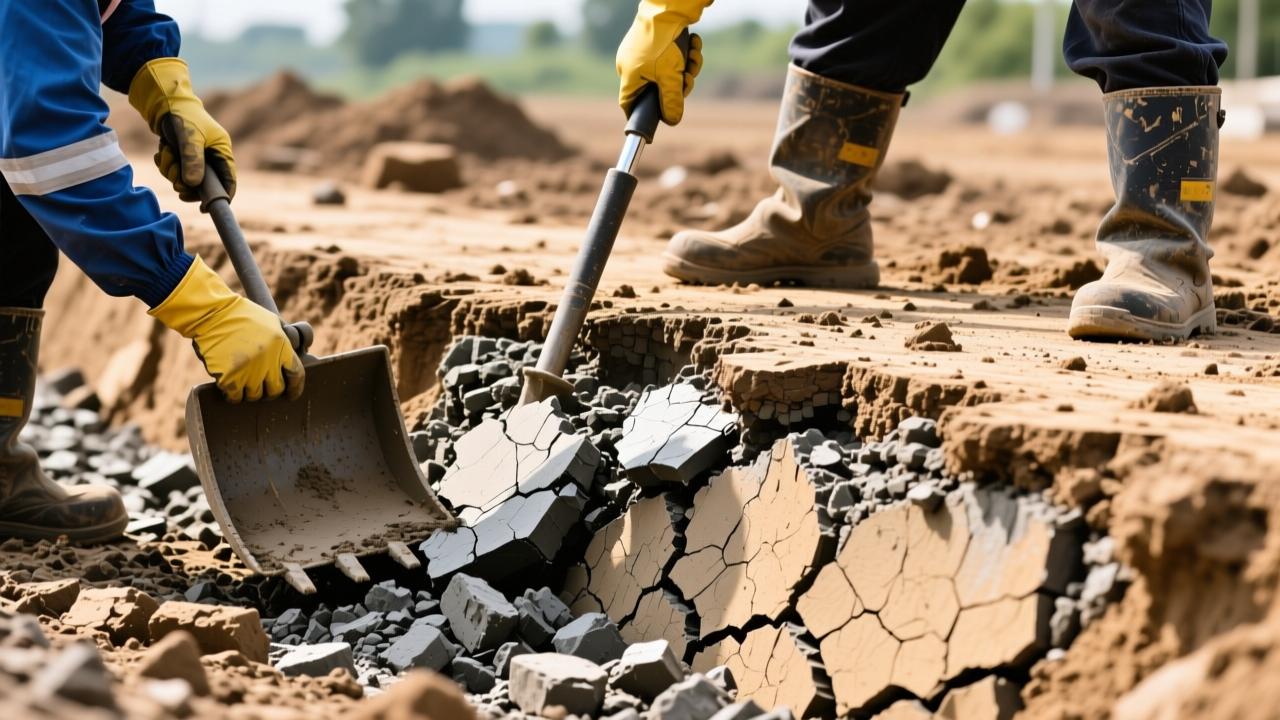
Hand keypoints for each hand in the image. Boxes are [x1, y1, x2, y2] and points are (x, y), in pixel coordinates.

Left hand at [129, 58, 236, 201]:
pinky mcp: (183, 155)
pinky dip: (166, 164)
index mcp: (222, 151)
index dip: (219, 197)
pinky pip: (175, 170)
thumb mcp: (188, 138)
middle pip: (203, 184)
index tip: (203, 208)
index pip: (228, 181)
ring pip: (185, 178)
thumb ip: (192, 161)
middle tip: (175, 181)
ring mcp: (197, 156)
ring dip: (172, 171)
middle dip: (186, 182)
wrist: (162, 100)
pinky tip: (163, 151)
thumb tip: (193, 185)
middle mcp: (212, 155)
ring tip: (166, 154)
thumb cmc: (181, 115)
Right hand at [150, 258, 303, 402]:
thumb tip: (300, 349)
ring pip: (255, 395)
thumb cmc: (241, 315)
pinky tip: (230, 388)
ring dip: (250, 393)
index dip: (295, 388)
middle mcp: (268, 361)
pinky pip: (235, 397)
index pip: (296, 375)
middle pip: (276, 390)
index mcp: (282, 346)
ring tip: (244, 384)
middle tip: (262, 388)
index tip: (291, 394)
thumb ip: (285, 338)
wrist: (212, 313)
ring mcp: (249, 371)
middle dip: (270, 392)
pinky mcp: (229, 378)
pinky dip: (233, 395)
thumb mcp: (272, 321)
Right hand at [617, 0, 709, 124]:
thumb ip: (672, 101)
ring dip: (686, 68)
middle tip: (688, 79)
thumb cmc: (663, 42)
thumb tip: (673, 120)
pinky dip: (685, 54)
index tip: (658, 117)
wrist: (669, 6)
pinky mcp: (656, 40)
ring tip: (692, 57)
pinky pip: (671, 56)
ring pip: (667, 72)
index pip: (629, 103)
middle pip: (655, 88)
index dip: (642, 113)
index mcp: (628, 75)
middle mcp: (632, 64)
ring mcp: (643, 52)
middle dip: (677, 85)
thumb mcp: (670, 77)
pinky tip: (693, 44)